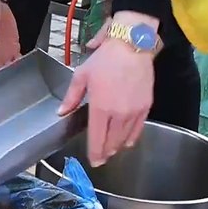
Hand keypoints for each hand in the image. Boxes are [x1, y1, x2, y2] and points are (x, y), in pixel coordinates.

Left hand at [59, 13, 156, 165]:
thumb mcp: (81, 76)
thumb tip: (61, 112)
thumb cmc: (104, 60)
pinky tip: (127, 141)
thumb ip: (72, 97)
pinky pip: (139, 128)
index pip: (97, 138)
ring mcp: (134, 112)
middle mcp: (119, 114)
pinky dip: (132, 137)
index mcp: (101, 107)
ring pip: (126, 137)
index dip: (95, 152)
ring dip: (117, 146)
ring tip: (111, 151)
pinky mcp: (146, 107)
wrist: (132, 47)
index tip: (93, 161)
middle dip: (105, 152)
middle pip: (112, 141)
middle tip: (101, 159)